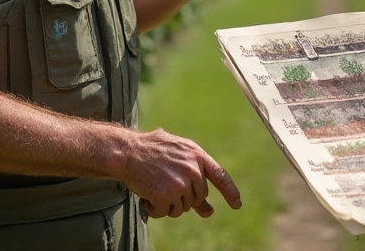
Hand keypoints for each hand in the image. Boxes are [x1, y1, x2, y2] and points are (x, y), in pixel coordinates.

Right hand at [121, 128, 241, 219]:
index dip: (230, 192)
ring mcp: (180, 183)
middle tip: (164, 187)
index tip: (237, 204)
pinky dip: (155, 209)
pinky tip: (147, 196)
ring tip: (154, 188)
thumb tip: (208, 211)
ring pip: (182, 208)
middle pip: (198, 197)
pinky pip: (166, 212)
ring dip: (168, 204)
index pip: (220, 176)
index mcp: (196, 155)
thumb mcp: (176, 154)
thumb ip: (194, 178)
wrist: (127, 151)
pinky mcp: (167, 195)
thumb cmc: (150, 150)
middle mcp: (192, 169)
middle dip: (183, 197)